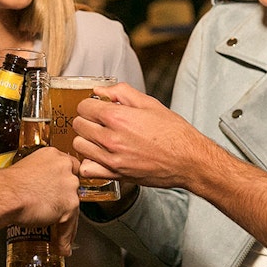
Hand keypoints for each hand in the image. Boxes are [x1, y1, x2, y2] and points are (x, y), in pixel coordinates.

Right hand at [1, 147, 79, 254]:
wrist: (5, 194)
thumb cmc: (5, 184)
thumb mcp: (21, 169)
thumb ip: (33, 175)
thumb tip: (29, 187)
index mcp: (52, 155)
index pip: (68, 167)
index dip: (64, 180)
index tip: (60, 189)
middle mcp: (64, 167)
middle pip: (73, 187)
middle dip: (66, 201)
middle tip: (57, 212)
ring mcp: (68, 186)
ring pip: (73, 207)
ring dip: (67, 222)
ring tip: (59, 235)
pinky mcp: (69, 204)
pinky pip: (69, 225)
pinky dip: (65, 237)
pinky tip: (61, 247)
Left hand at [72, 83, 217, 191]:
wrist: (188, 160)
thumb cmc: (173, 132)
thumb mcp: (149, 103)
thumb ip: (121, 93)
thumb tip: (100, 90)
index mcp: (118, 117)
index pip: (84, 107)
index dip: (89, 104)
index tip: (96, 107)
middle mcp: (111, 139)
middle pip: (78, 125)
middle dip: (86, 119)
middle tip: (97, 121)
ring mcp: (112, 159)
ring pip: (79, 145)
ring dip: (86, 139)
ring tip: (99, 138)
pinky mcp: (116, 175)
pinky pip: (87, 168)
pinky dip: (89, 162)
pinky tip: (99, 156)